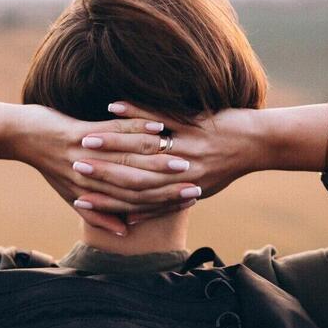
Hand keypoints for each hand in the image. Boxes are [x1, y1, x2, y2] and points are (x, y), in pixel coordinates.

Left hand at [11, 104, 201, 234]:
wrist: (24, 138)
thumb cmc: (52, 166)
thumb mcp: (73, 194)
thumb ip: (100, 215)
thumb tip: (125, 231)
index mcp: (89, 196)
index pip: (134, 204)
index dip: (164, 204)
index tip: (192, 201)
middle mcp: (88, 181)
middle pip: (136, 186)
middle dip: (169, 186)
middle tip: (197, 184)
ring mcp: (83, 157)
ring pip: (127, 160)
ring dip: (158, 159)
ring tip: (184, 159)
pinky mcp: (78, 133)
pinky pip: (112, 131)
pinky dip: (136, 129)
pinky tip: (156, 128)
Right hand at [73, 102, 265, 224]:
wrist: (255, 144)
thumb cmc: (223, 169)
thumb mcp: (195, 192)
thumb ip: (162, 206)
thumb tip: (131, 221)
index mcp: (178, 189)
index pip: (134, 198)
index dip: (105, 197)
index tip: (79, 195)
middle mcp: (180, 171)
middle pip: (133, 173)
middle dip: (100, 169)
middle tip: (72, 164)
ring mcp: (185, 145)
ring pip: (141, 146)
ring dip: (110, 140)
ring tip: (84, 136)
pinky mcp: (190, 122)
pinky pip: (158, 115)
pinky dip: (134, 110)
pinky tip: (112, 105)